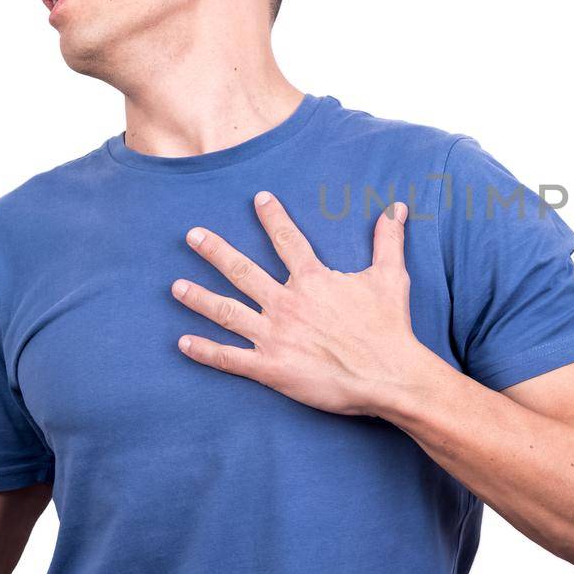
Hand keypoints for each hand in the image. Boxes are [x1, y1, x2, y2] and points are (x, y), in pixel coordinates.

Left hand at [171, 191, 420, 416]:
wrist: (388, 375)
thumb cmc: (389, 326)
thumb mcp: (391, 276)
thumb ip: (388, 240)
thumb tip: (396, 208)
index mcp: (312, 280)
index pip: (286, 240)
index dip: (272, 217)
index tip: (258, 198)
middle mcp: (287, 303)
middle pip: (242, 271)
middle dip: (215, 251)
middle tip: (192, 236)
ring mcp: (275, 336)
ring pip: (227, 312)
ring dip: (200, 298)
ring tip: (176, 287)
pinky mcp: (271, 368)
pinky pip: (231, 359)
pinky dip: (205, 352)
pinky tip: (183, 343)